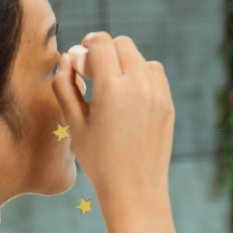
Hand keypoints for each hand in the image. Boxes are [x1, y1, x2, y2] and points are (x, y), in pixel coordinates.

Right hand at [52, 32, 173, 201]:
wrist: (134, 189)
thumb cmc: (99, 160)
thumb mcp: (75, 124)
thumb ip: (65, 87)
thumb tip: (66, 60)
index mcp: (113, 87)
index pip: (101, 42)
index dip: (85, 48)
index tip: (78, 65)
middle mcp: (139, 84)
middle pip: (122, 44)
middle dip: (104, 52)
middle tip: (91, 74)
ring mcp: (158, 93)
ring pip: (140, 58)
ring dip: (124, 63)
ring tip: (111, 88)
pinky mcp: (167, 104)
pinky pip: (155, 75)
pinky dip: (141, 75)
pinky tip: (128, 97)